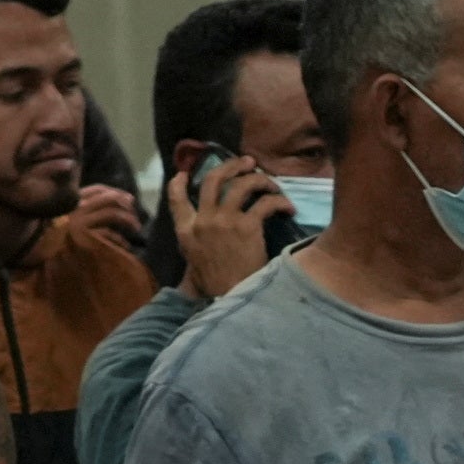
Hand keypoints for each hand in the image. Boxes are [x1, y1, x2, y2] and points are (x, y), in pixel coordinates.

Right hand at [70, 180, 145, 254]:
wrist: (51, 262)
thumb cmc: (67, 243)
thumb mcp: (81, 221)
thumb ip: (97, 209)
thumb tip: (128, 198)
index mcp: (71, 201)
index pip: (98, 189)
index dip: (117, 192)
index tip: (130, 200)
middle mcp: (73, 208)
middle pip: (108, 198)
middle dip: (126, 205)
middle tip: (136, 215)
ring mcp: (77, 222)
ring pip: (112, 213)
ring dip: (129, 220)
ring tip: (136, 228)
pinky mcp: (83, 237)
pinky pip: (109, 233)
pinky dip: (120, 239)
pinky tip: (125, 246)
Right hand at [168, 156, 288, 298]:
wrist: (230, 300)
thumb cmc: (215, 289)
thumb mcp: (193, 267)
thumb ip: (194, 249)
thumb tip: (197, 248)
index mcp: (186, 231)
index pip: (175, 199)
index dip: (179, 182)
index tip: (186, 173)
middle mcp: (203, 221)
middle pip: (213, 179)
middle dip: (231, 165)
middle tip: (248, 162)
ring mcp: (224, 221)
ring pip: (241, 184)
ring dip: (259, 178)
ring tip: (272, 183)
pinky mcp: (247, 227)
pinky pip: (265, 203)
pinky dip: (279, 201)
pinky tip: (288, 208)